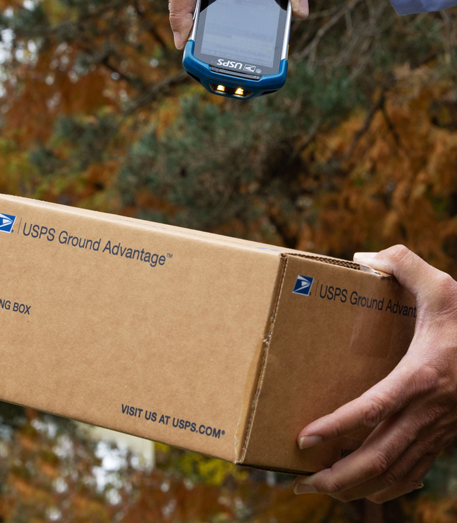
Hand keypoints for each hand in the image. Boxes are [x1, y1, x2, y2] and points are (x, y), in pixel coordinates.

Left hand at [294, 245, 456, 502]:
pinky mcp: (444, 437)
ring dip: (358, 488)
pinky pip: (415, 472)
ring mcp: (437, 429)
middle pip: (381, 457)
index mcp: (421, 376)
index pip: (373, 410)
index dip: (338, 428)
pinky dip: (390, 487)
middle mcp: (428, 411)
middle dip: (340, 477)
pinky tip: (370, 489)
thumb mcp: (442, 285)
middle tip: (304, 483)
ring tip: (323, 489)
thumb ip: (404, 264)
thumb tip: (361, 257)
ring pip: (396, 472)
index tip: (305, 439)